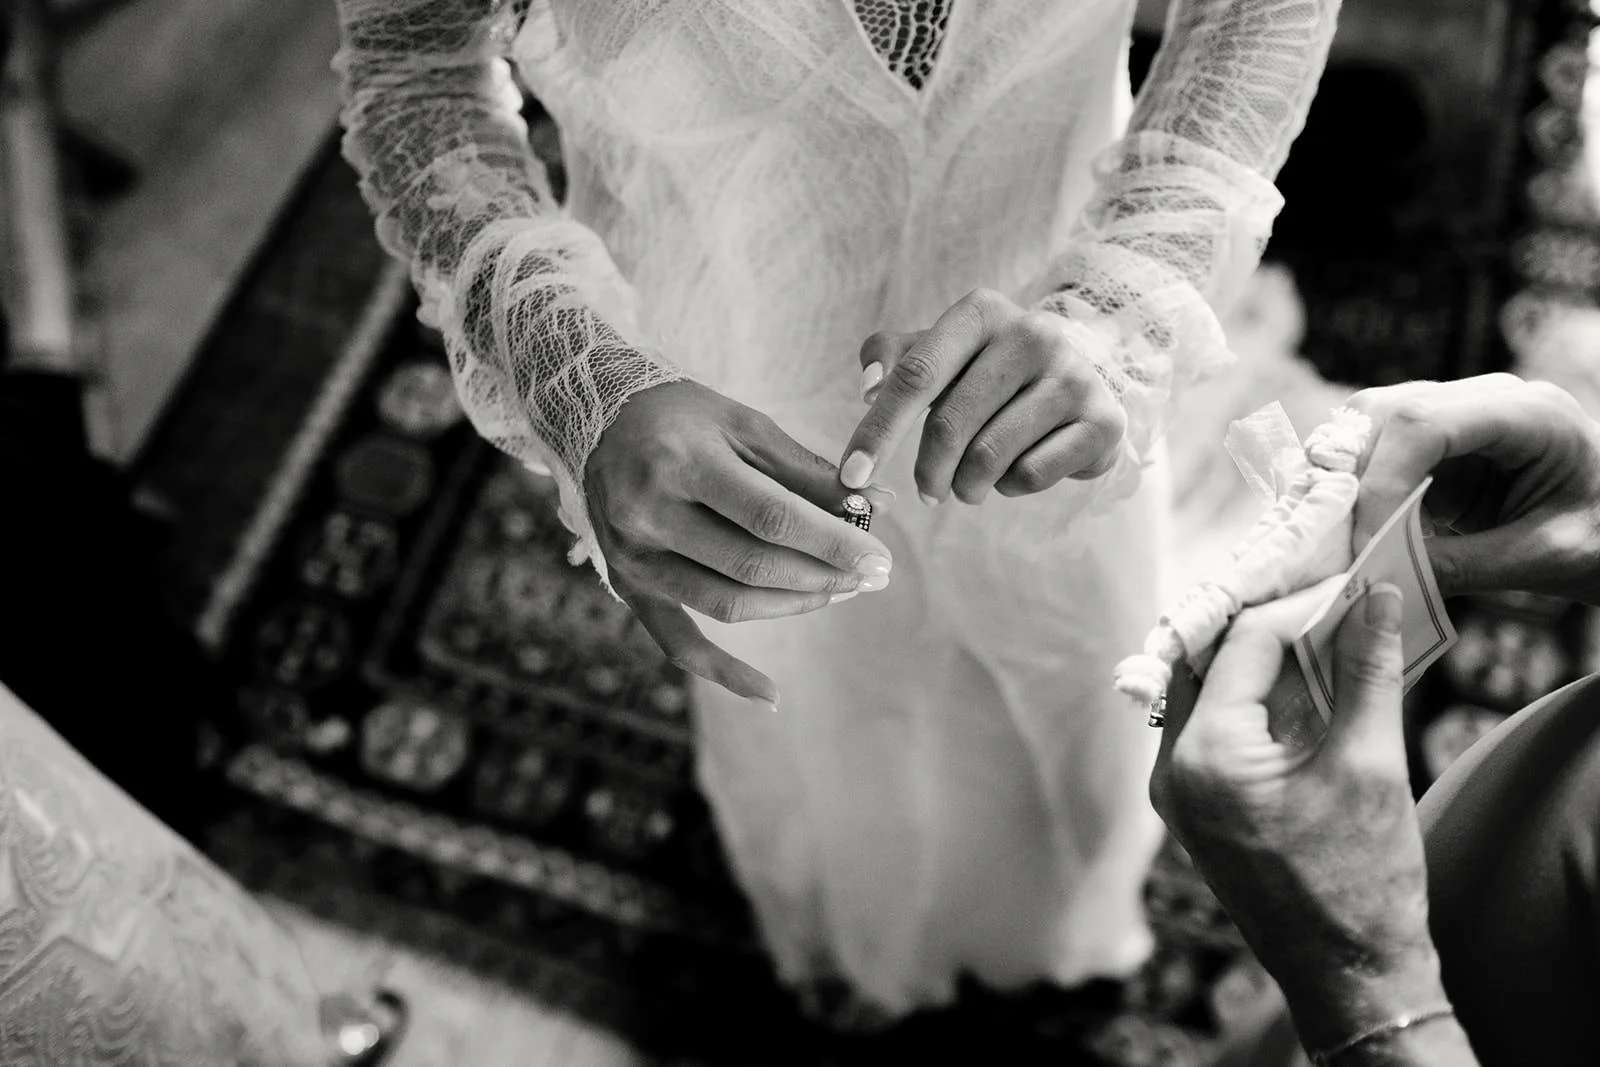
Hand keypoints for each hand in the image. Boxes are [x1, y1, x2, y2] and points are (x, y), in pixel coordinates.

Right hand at [585, 381, 893, 704]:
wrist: (597, 421)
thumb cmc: (682, 416)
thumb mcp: (746, 425)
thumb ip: (808, 471)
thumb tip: (876, 505)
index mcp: (682, 463)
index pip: (771, 517)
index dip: (832, 543)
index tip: (879, 557)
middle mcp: (648, 515)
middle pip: (752, 566)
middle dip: (824, 576)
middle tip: (872, 576)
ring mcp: (633, 559)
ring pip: (728, 604)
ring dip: (794, 606)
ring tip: (840, 592)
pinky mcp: (628, 587)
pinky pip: (678, 644)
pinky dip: (724, 673)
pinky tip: (771, 694)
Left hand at [838, 289, 1126, 503]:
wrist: (1079, 383)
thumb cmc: (989, 371)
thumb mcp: (941, 352)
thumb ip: (894, 357)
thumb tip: (869, 384)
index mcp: (982, 312)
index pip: (916, 374)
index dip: (878, 430)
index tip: (851, 475)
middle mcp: (1033, 334)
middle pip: (949, 424)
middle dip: (927, 471)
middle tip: (927, 491)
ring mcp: (1073, 377)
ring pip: (988, 457)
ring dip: (966, 485)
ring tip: (969, 484)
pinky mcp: (1103, 421)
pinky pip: (1030, 475)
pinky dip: (1010, 487)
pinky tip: (1016, 470)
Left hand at [1151, 583, 1447, 1051]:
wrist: (1348, 974)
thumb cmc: (1361, 882)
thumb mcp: (1371, 765)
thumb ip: (1367, 671)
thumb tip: (1373, 599)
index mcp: (1207, 754)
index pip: (1243, 644)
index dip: (1299, 607)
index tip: (1349, 590)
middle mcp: (1172, 768)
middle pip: (1206, 660)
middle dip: (1263, 625)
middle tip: (1324, 601)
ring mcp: (1173, 791)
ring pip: (1202, 692)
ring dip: (1255, 661)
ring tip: (1318, 637)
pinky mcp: (1190, 807)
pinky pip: (1207, 729)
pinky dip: (1247, 700)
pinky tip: (1297, 689)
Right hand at [1349, 374, 1599, 604]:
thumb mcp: (1543, 560)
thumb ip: (1462, 567)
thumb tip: (1378, 582)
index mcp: (1529, 414)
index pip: (1423, 423)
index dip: (1380, 481)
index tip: (1364, 542)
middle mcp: (1488, 398)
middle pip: (1386, 412)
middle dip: (1353, 479)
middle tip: (1341, 542)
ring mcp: (1460, 415)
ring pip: (1371, 424)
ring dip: (1349, 481)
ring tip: (1347, 536)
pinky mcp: (1441, 444)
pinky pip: (1380, 453)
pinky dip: (1360, 490)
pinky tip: (1362, 530)